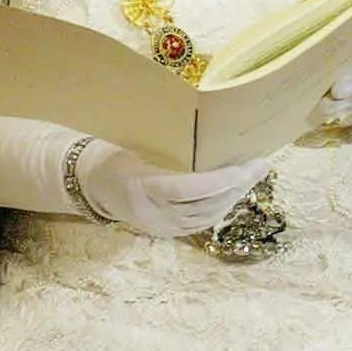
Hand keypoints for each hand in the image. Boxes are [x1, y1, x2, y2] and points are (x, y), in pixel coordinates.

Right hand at [0, 116, 271, 240]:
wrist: (88, 183)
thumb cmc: (116, 150)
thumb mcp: (138, 142)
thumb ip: (172, 142)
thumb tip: (211, 117)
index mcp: (142, 186)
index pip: (191, 188)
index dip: (225, 179)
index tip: (250, 164)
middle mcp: (151, 213)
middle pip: (206, 204)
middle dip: (238, 184)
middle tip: (262, 162)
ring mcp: (158, 227)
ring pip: (208, 215)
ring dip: (235, 195)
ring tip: (255, 173)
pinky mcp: (165, 233)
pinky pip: (201, 222)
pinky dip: (222, 205)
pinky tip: (237, 189)